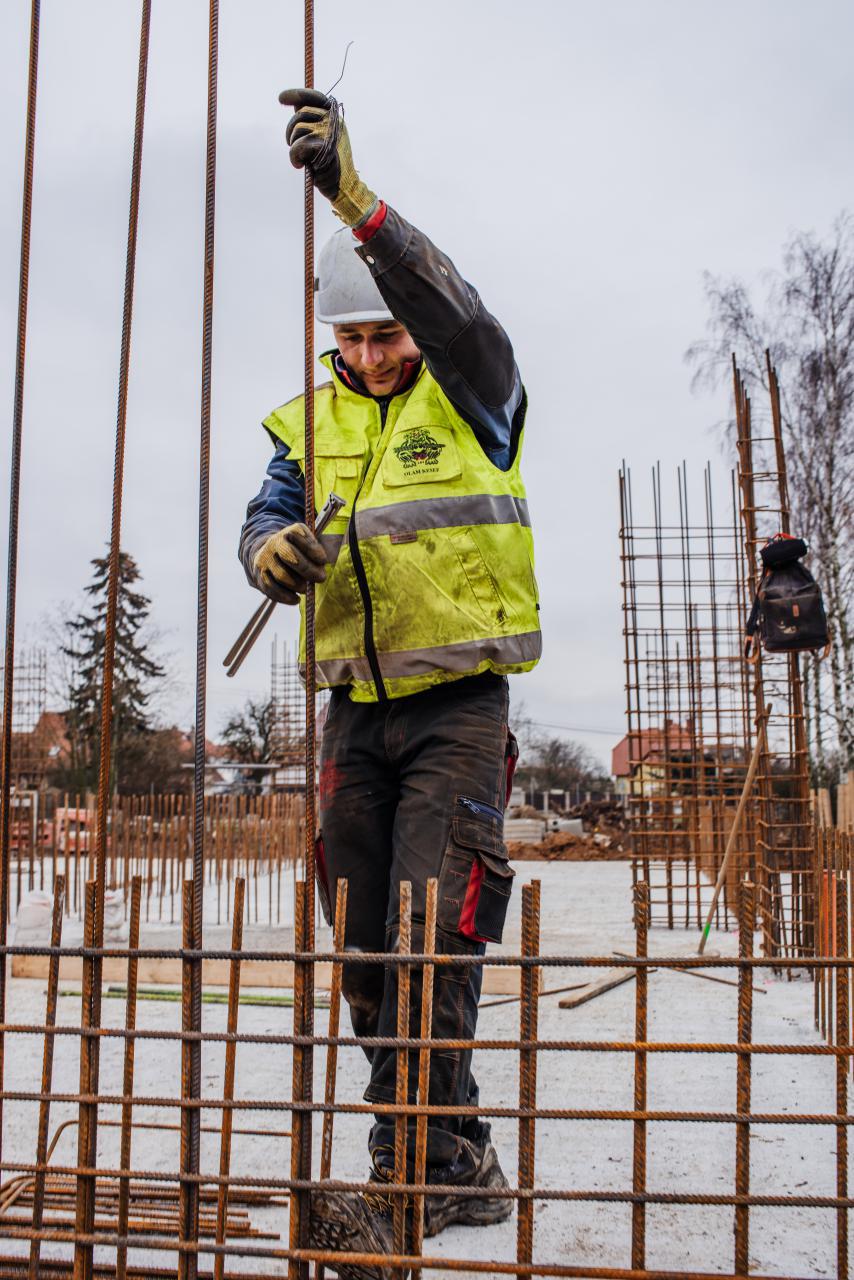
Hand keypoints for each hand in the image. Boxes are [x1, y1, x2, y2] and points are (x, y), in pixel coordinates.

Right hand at [253, 523, 327, 603]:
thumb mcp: (310, 543)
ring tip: (306, 589)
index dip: (314, 550)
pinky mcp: (259, 575)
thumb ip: (320, 550)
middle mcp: (275, 542)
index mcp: (291, 532)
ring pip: (282, 576)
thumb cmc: (299, 551)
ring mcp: (265, 558)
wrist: (269, 553)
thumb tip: (324, 563)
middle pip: (290, 557)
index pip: (301, 537)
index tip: (323, 560)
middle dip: (308, 570)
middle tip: (321, 578)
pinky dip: (286, 597)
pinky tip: (296, 599)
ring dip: (298, 586)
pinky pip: (272, 589)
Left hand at [278, 87, 377, 227]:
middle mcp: (334, 121)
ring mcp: (330, 132)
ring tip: (300, 157)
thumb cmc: (330, 163)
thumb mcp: (323, 137)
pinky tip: (299, 165)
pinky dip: (295, 156)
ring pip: (298, 129)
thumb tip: (296, 106)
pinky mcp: (324, 147)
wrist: (343, 186)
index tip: (281, 98)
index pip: (315, 97)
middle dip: (291, 129)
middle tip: (291, 144)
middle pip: (301, 113)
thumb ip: (312, 121)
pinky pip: (299, 146)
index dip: (296, 95)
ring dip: (293, 145)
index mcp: (334, 116)